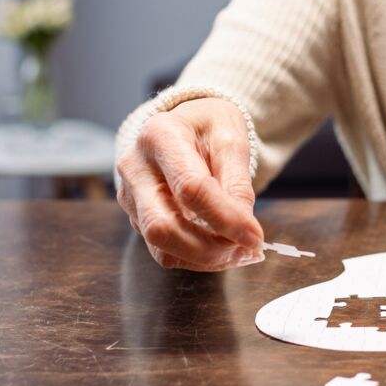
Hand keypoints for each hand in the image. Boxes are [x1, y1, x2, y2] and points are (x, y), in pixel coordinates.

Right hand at [116, 98, 264, 270]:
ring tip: (239, 252)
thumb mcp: (231, 140)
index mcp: (159, 136)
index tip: (255, 238)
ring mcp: (130, 194)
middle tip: (247, 252)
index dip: (225, 218)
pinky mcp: (135, 216)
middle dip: (210, 249)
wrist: (186, 126)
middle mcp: (135, 167)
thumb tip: (245, 230)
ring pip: (160, 246)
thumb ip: (238, 183)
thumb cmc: (208, 128)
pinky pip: (162, 249)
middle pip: (162, 225)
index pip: (190, 188)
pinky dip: (196, 258)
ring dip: (205, 259)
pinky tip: (220, 249)